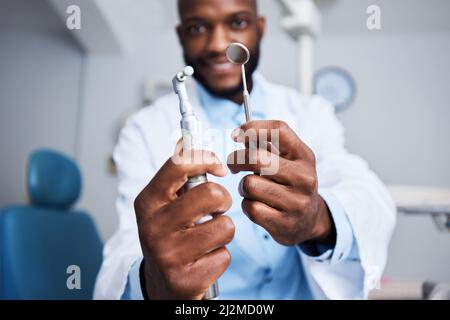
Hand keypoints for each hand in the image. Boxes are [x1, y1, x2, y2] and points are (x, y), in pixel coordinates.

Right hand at [134, 149, 233, 299]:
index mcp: (148, 201)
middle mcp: (153, 226)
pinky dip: (220, 256)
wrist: (161, 283)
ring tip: (208, 237)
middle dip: (223, 199)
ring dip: (223, 231)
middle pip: (211, 194)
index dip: (206, 159)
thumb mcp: (164, 203)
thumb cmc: (169, 234)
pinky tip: (204, 259)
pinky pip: (224, 256)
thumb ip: (177, 174)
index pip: (179, 164)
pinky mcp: (184, 279)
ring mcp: (167, 254)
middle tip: (216, 208)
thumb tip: (186, 137)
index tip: (219, 167)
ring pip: (224, 226)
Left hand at [227, 120, 334, 246]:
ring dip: (243, 186)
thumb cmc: (289, 183)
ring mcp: (297, 202)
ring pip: (250, 184)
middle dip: (237, 160)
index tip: (236, 134)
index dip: (252, 128)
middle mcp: (304, 177)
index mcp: (305, 156)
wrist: (309, 219)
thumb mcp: (287, 160)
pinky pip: (251, 207)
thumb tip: (239, 133)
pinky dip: (247, 205)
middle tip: (232, 165)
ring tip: (251, 189)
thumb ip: (266, 144)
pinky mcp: (285, 223)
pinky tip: (255, 205)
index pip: (279, 130)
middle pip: (257, 158)